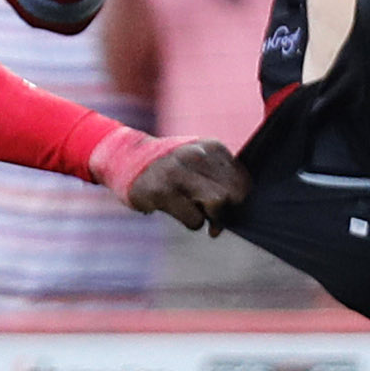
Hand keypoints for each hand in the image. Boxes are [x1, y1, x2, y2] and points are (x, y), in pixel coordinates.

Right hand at [129, 137, 248, 230]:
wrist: (125, 157)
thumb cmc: (170, 167)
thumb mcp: (199, 161)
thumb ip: (221, 180)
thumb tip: (237, 213)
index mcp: (212, 147)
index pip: (244, 182)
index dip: (238, 202)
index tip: (224, 207)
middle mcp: (198, 156)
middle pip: (234, 195)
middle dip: (225, 211)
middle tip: (211, 215)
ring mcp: (179, 172)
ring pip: (217, 205)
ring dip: (209, 217)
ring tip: (194, 211)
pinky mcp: (163, 192)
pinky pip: (194, 219)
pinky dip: (192, 223)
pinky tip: (177, 210)